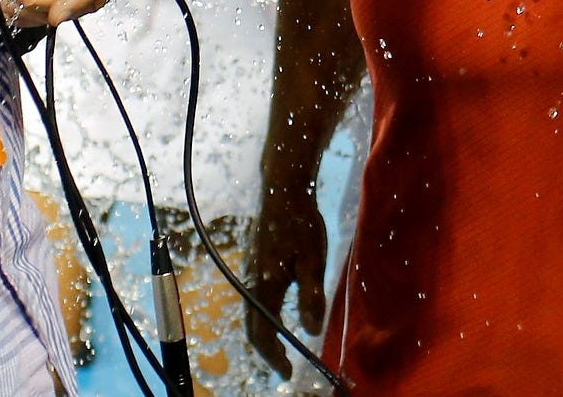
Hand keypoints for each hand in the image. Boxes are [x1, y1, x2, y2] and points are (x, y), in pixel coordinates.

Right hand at [245, 184, 329, 377]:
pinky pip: (253, 301)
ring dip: (265, 334)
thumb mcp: (313, 260)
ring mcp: (249, 273)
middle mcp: (250, 283)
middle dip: (268, 350)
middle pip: (252, 327)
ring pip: (251, 314)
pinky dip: (264, 317)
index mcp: (264, 286)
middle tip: (286, 366)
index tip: (288, 372)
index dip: (274, 356)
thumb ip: (311, 296)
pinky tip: (277, 317)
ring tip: (283, 348)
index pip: (263, 333)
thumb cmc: (301, 224)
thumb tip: (312, 331)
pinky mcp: (253, 264)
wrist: (281, 191)